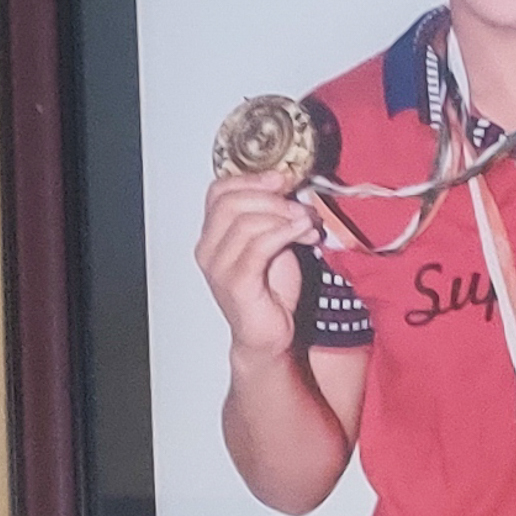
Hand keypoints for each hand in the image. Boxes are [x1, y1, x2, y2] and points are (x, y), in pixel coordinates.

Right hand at [194, 171, 320, 360]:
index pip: (218, 192)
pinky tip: (303, 232)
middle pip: (230, 202)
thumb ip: (272, 219)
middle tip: (299, 205)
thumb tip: (292, 192)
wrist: (267, 336)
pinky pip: (259, 246)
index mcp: (212, 235)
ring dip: (283, 216)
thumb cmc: (268, 293)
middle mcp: (208, 248)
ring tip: (307, 223)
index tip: (281, 178)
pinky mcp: (236, 282)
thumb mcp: (271, 245)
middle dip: (270, 197)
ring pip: (245, 221)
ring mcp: (218, 266)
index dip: (250, 179)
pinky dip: (284, 232)